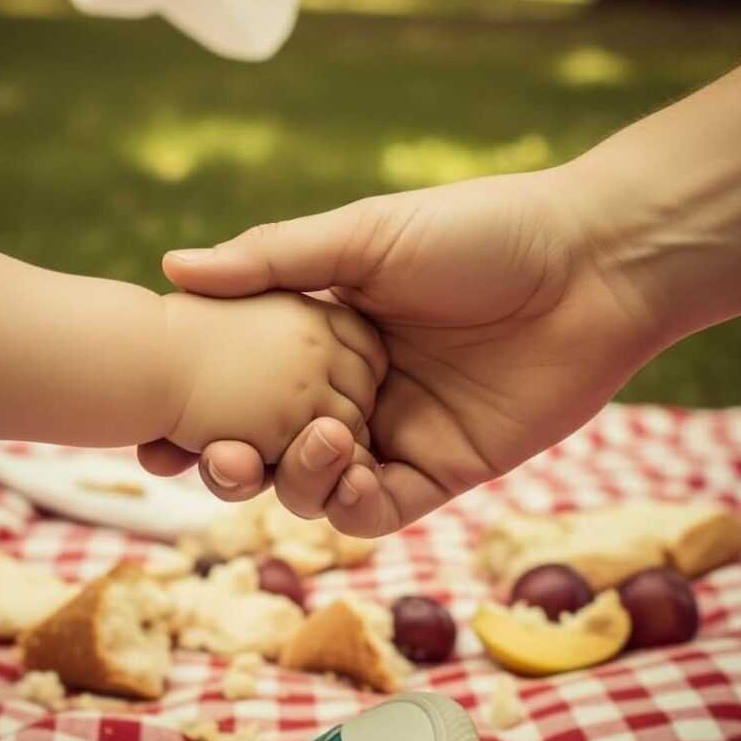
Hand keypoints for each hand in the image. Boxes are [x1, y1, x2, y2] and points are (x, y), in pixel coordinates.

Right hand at [159, 167, 661, 535]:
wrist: (591, 265)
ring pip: (313, 485)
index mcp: (323, 330)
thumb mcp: (365, 236)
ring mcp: (394, 430)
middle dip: (226, 461)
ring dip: (292, 480)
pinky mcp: (442, 470)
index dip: (194, 403)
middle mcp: (350, 386)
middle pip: (267, 443)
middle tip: (203, 457)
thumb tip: (170, 268)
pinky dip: (348, 504)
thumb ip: (273, 260)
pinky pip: (376, 508)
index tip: (149, 424)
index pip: (240, 379)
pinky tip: (348, 474)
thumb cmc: (478, 232)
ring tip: (310, 443)